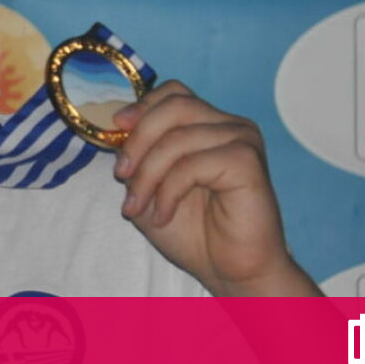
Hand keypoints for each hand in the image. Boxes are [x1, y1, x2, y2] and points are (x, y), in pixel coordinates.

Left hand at [111, 81, 320, 295]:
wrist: (230, 271)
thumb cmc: (193, 231)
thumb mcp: (150, 185)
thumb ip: (137, 153)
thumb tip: (117, 126)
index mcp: (210, 124)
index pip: (173, 92)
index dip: (141, 107)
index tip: (116, 130)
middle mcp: (231, 125)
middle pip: (174, 106)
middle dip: (137, 141)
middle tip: (121, 176)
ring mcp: (243, 140)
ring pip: (177, 138)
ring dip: (147, 176)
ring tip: (138, 208)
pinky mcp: (248, 162)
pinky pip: (192, 164)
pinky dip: (168, 191)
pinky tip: (163, 215)